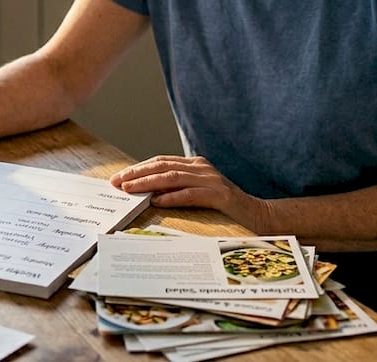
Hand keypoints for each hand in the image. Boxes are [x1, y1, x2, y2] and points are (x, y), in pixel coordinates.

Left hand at [110, 155, 255, 217]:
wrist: (259, 214)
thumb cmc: (225, 206)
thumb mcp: (198, 193)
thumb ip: (178, 189)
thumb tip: (149, 194)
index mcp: (195, 164)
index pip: (160, 161)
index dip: (138, 168)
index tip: (119, 178)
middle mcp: (202, 167)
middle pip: (163, 166)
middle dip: (137, 174)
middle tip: (117, 183)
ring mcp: (212, 180)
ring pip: (173, 178)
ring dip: (148, 183)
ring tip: (130, 190)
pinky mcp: (220, 195)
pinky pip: (191, 194)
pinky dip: (172, 198)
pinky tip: (157, 202)